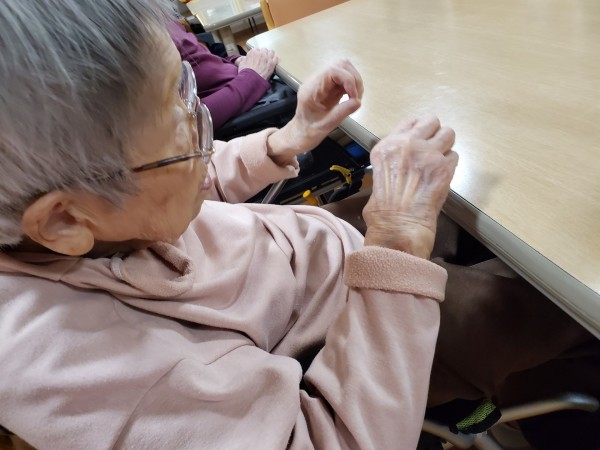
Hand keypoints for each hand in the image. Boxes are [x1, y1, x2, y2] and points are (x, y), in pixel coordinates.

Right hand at [236, 48, 277, 79]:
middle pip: (264, 50)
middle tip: (261, 59)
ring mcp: (267, 58)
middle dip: (263, 53)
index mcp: (253, 52)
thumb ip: (243, 59)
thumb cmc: (246, 73)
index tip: (255, 58)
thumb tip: (243, 59)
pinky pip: (276, 58)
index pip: (256, 50)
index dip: (256, 54)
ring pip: (271, 52)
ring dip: (269, 55)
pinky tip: (272, 62)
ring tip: (268, 59)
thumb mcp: (241, 64)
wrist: (252, 80)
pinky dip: (274, 59)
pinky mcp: (272, 64)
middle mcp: (261, 53)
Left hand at [268, 59, 363, 161]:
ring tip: (355, 98)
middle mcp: (317, 81)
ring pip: (344, 69)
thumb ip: (341, 112)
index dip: (348, 80)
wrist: (300, 134)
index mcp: (312, 89)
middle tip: (356, 98)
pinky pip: (344, 78)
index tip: (354, 96)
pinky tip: (352, 98)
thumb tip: (357, 101)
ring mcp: (323, 82)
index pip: (333, 71)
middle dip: (353, 79)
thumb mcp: (325, 125)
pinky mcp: (329, 86)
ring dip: (354, 82)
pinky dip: (352, 86)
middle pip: (341, 65)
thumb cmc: (309, 132)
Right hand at [362, 115, 457, 258]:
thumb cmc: (384, 211)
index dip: (418, 128)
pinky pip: (455, 156)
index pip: (409, 121)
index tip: (421, 136)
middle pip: (431, 121)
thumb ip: (392, 163)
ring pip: (448, 134)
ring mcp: (428, 154)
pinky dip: (451, 165)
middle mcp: (408, 145)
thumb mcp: (378, 178)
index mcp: (387, 147)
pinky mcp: (444, 167)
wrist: (399, 225)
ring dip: (446, 145)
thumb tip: (401, 166)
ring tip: (440, 159)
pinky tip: (442, 176)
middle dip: (434, 132)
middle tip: (433, 146)